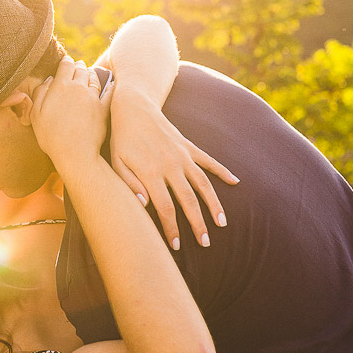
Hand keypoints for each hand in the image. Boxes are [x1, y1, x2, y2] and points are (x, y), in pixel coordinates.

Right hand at [31, 57, 113, 172]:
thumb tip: (48, 80)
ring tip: (89, 73)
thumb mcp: (36, 115)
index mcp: (60, 86)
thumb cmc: (51, 136)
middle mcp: (78, 87)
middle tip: (77, 66)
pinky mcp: (104, 108)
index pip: (65, 64)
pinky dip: (110, 85)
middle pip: (80, 69)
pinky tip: (111, 83)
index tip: (65, 62)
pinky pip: (109, 91)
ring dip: (91, 73)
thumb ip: (39, 94)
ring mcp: (93, 97)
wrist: (75, 154)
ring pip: (94, 78)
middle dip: (78, 66)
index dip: (65, 61)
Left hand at [109, 85, 237, 249]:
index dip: (172, 228)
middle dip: (198, 224)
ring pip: (203, 184)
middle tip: (206, 243)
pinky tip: (235, 182)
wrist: (133, 107)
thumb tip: (144, 205)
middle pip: (188, 200)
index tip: (177, 245)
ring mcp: (182, 155)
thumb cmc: (121, 139)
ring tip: (222, 223)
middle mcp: (170, 165)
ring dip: (214, 204)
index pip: (165, 208)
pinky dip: (222, 171)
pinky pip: (209, 161)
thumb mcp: (117, 162)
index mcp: (151, 172)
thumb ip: (129, 184)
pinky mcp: (188, 146)